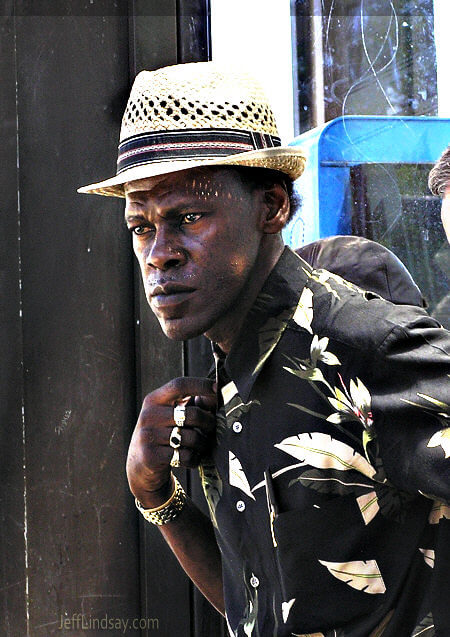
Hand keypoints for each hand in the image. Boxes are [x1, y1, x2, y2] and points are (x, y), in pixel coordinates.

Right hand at [126, 377, 216, 507]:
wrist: (139, 464)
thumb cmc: (163, 434)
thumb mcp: (170, 415)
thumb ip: (190, 403)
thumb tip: (215, 395)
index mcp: (154, 400)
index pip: (179, 385)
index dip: (200, 385)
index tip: (217, 387)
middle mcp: (149, 415)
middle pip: (192, 414)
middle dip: (208, 422)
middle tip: (212, 428)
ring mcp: (148, 435)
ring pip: (192, 437)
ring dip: (203, 443)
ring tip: (201, 445)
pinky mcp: (151, 456)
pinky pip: (185, 456)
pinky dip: (194, 459)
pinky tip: (191, 458)